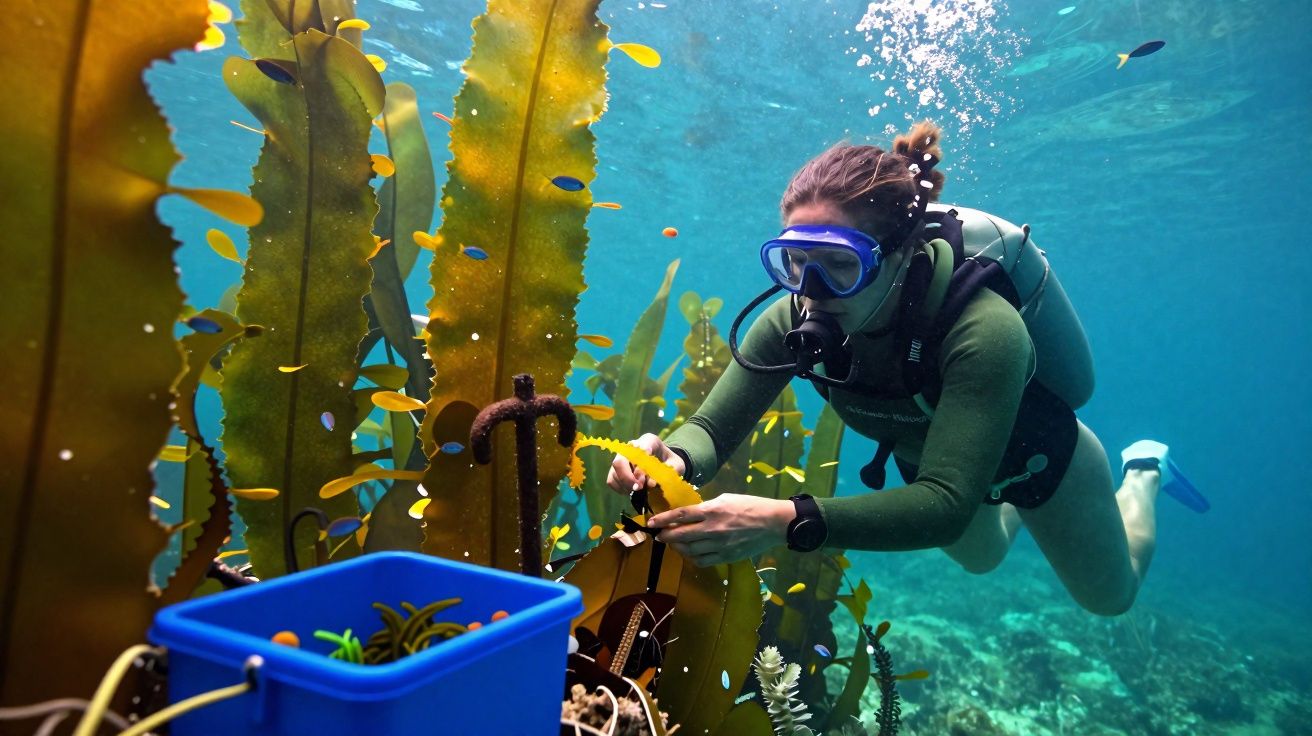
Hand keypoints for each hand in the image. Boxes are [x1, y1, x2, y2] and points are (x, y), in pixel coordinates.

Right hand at [606, 433, 686, 495]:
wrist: (665, 465)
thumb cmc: (671, 464)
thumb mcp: (676, 466)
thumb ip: (667, 472)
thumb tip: (650, 483)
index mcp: (649, 441)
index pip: (642, 445)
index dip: (642, 455)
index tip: (646, 468)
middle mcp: (631, 447)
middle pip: (620, 460)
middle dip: (629, 477)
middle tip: (640, 487)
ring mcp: (622, 458)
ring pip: (615, 472)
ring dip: (627, 484)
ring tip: (640, 490)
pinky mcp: (616, 471)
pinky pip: (612, 481)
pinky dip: (622, 488)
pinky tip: (633, 490)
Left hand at [646, 494, 794, 566]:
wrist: (772, 523)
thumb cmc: (750, 506)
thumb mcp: (726, 499)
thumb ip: (706, 507)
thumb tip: (690, 514)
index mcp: (712, 510)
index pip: (680, 516)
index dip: (663, 520)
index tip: (651, 523)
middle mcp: (713, 529)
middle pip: (681, 536)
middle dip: (666, 536)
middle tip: (659, 536)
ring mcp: (719, 545)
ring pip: (689, 551)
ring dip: (677, 548)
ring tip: (674, 544)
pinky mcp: (726, 557)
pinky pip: (702, 561)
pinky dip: (692, 558)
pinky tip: (690, 553)